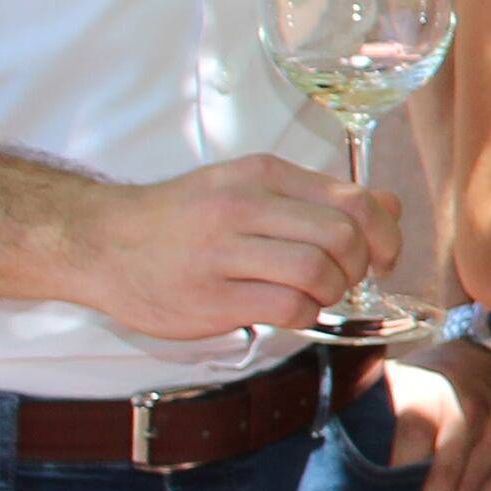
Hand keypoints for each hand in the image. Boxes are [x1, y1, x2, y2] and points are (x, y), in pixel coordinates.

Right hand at [70, 155, 393, 340]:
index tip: (384, 255)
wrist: (100, 242)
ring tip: (314, 295)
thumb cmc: (183, 219)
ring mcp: (224, 253)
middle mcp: (243, 207)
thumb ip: (317, 197)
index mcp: (261, 175)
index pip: (354, 198)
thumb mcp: (248, 188)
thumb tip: (391, 206)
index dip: (385, 233)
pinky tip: (290, 311)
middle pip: (342, 237)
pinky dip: (305, 315)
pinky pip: (288, 308)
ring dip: (332, 292)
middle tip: (346, 279)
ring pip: (318, 272)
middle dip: (360, 266)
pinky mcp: (211, 298)